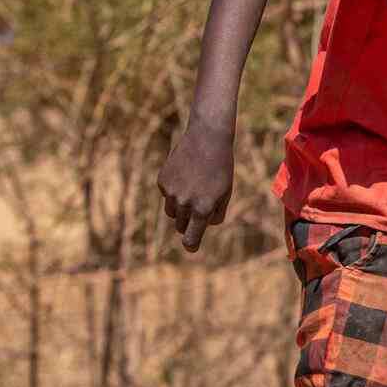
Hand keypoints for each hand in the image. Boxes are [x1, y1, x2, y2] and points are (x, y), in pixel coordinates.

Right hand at [159, 119, 235, 251]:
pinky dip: (174, 190)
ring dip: (180, 208)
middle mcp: (184, 204)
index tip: (191, 247)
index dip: (191, 245)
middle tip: (199, 208)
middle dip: (188, 223)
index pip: (191, 239)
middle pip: (180, 226)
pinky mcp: (162, 181)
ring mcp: (170, 193)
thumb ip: (215, 214)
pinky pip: (167, 195)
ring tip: (193, 190)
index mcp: (202, 209)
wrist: (206, 139)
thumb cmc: (221, 169)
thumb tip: (202, 227)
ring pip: (171, 212)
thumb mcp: (225, 193)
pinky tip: (185, 174)